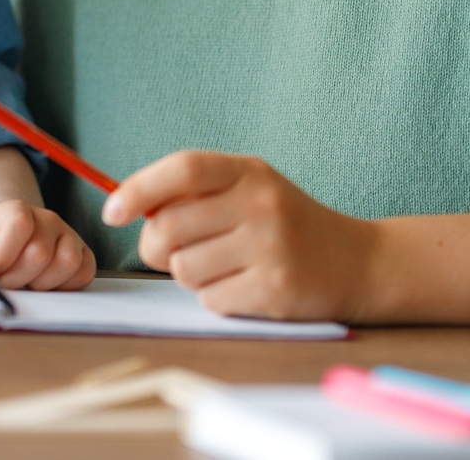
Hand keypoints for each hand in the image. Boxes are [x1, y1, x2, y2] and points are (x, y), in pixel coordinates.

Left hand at [0, 198, 95, 290]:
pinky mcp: (84, 255)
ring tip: (26, 282)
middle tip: (5, 279)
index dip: (0, 256)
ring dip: (41, 284)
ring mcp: (69, 236)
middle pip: (39, 253)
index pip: (18, 225)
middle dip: (16, 277)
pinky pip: (84, 273)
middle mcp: (48, 219)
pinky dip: (64, 286)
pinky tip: (45, 283)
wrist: (14, 238)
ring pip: (66, 263)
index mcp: (18, 209)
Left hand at [103, 151, 376, 320]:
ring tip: (222, 267)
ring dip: (189, 275)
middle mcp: (261, 204)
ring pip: (184, 269)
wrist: (357, 262)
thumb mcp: (250, 189)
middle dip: (154, 246)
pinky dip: (216, 298)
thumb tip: (130, 207)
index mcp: (249, 172)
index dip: (139, 188)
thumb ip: (197, 193)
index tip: (111, 210)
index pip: (183, 169)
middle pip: (170, 227)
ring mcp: (270, 248)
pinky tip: (244, 286)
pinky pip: (211, 300)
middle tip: (168, 252)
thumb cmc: (286, 224)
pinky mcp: (275, 290)